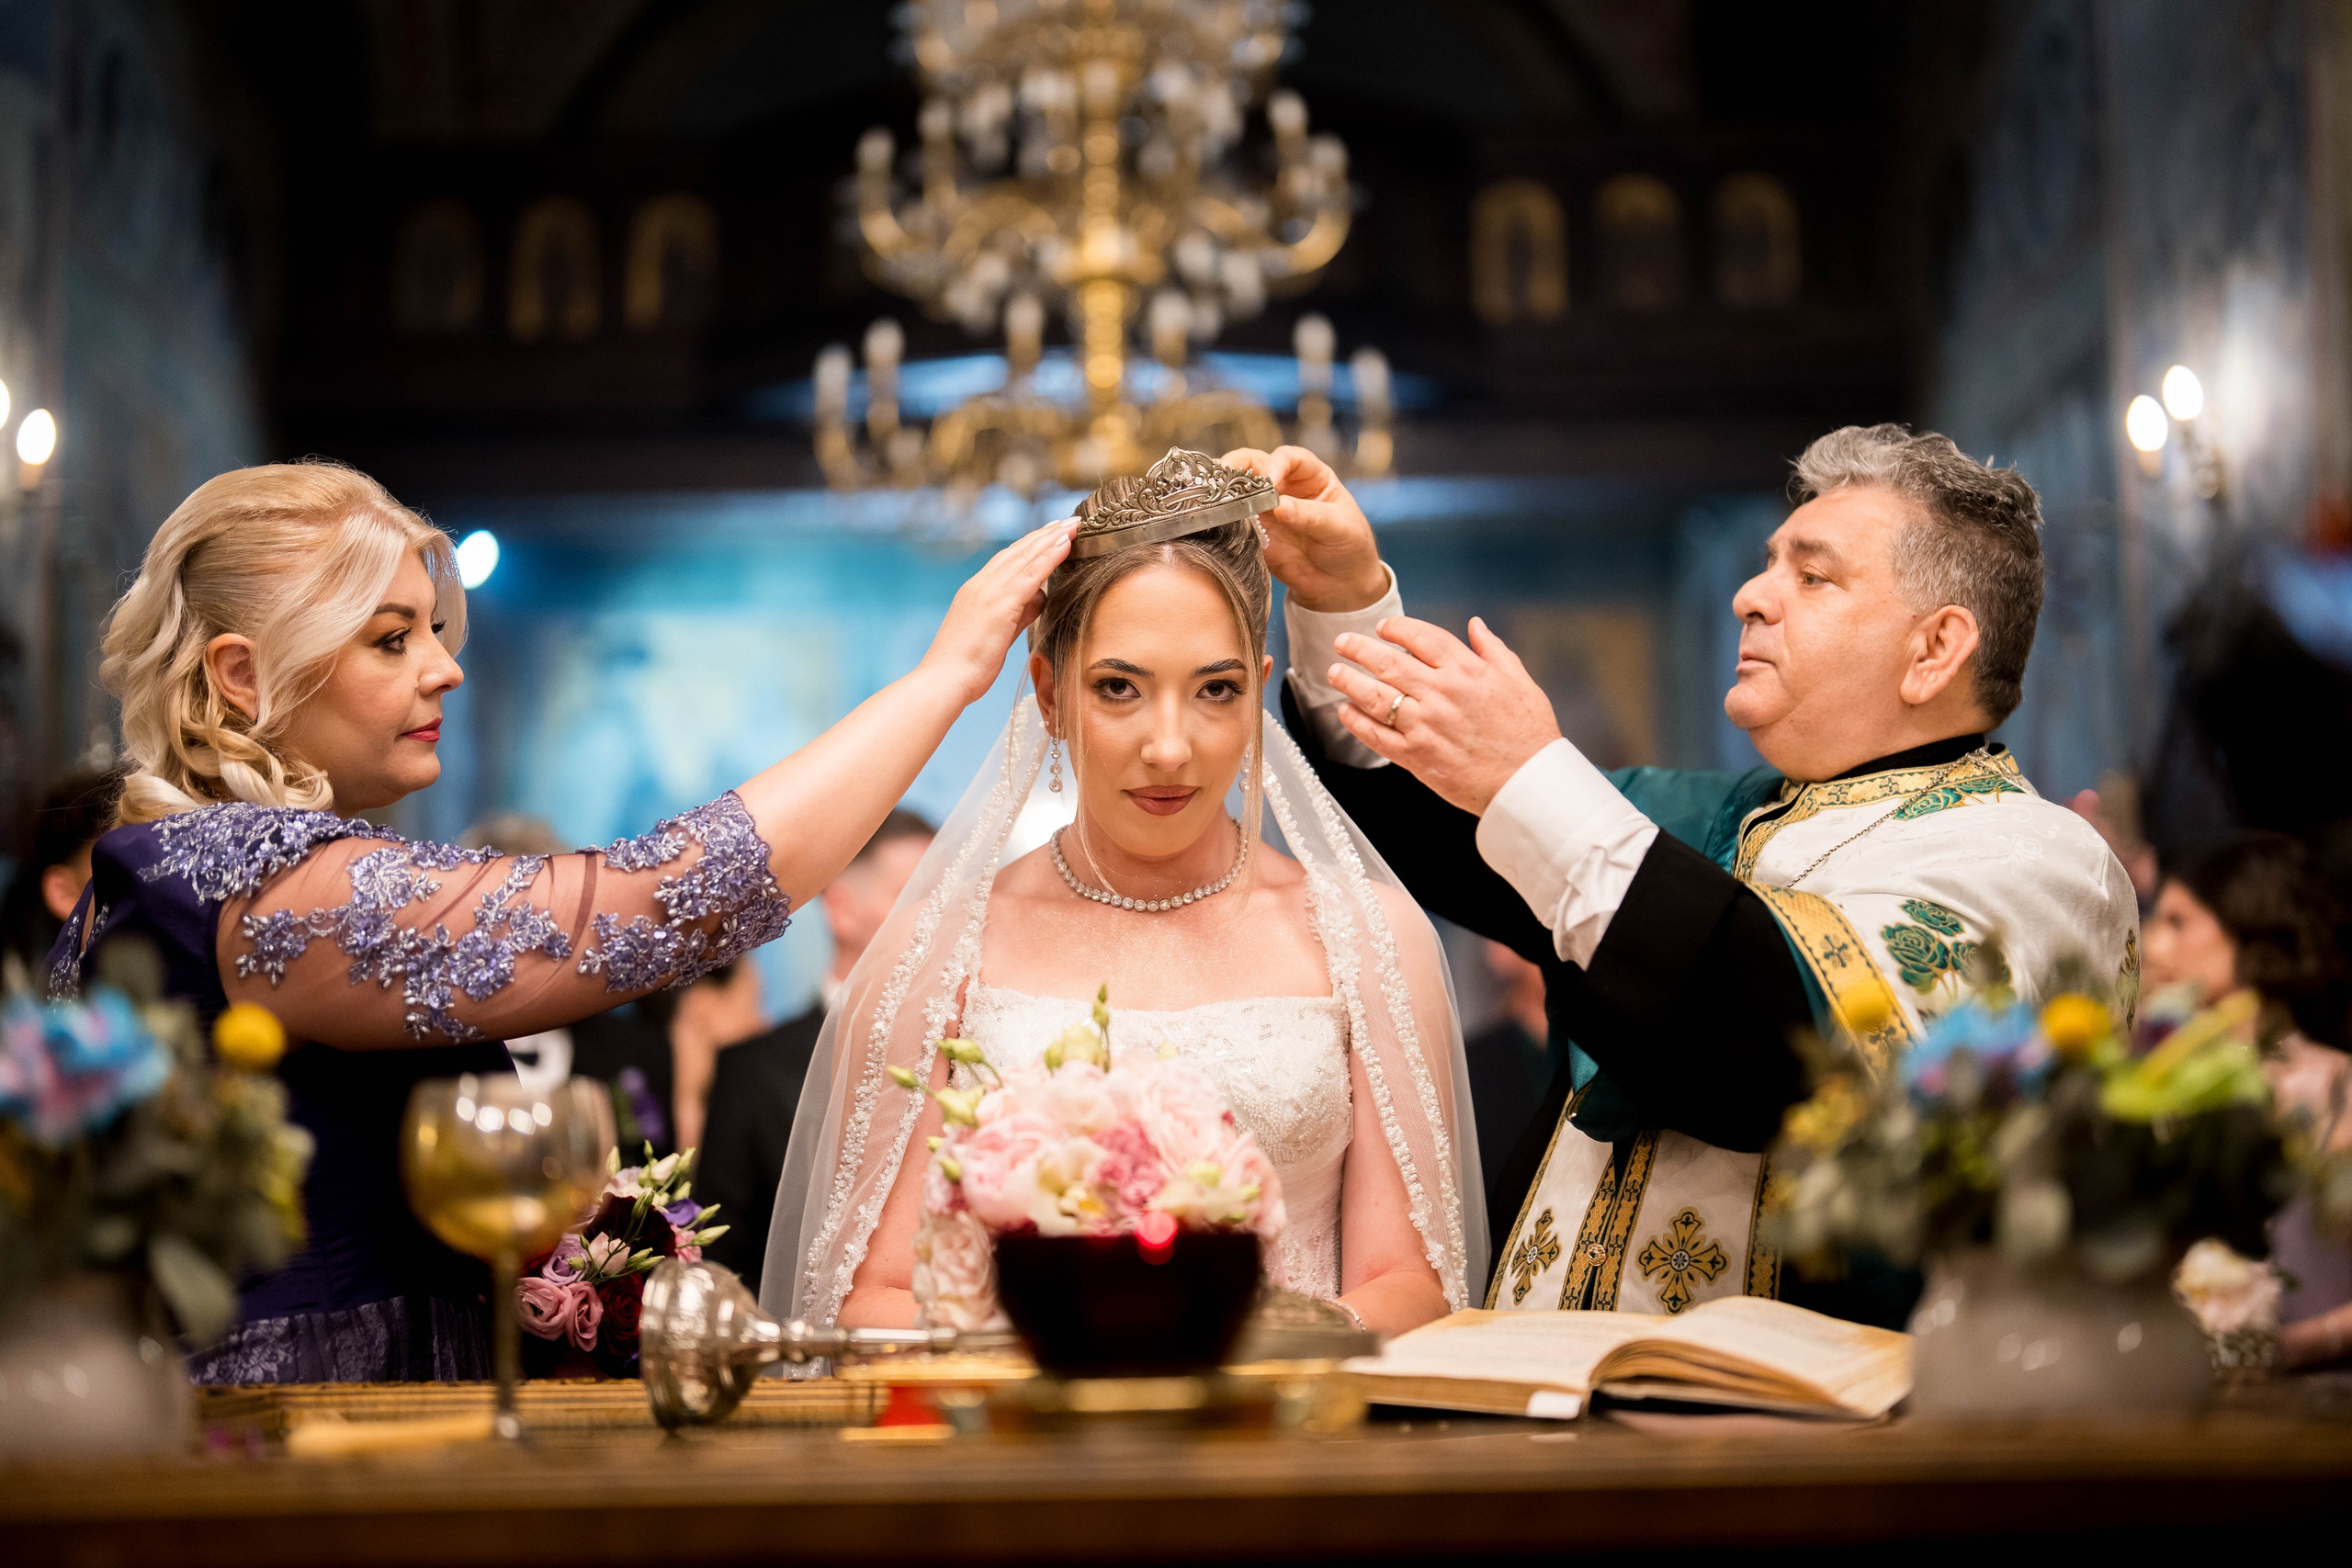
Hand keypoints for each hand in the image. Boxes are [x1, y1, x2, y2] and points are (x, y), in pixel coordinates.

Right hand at [922, 519, 1076, 705]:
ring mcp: (989, 592)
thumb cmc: (966, 665)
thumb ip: (1019, 613)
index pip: (1008, 559)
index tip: (1050, 532)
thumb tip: (1039, 598)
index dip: (1031, 544)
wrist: (944, 680)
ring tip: (1073, 525)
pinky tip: (1065, 543)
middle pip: (1018, 551)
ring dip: (1051, 538)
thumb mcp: (997, 634)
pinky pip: (1031, 574)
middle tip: (1068, 520)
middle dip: (1045, 534)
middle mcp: (981, 585)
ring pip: (1026, 556)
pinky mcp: (999, 604)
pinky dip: (1049, 556)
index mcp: (976, 591)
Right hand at [1220, 444, 1385, 611]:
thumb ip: (1310, 516)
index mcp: (1310, 476)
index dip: (1276, 464)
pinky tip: (1213, 523)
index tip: (1270, 482)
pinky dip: (1221, 521)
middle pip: (1253, 465)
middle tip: (1222, 482)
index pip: (1289, 458)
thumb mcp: (1339, 529)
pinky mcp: (1253, 534)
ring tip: (1211, 501)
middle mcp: (1283, 487)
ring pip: (1236, 491)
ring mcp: (1264, 510)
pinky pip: (1233, 523)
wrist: (1342, 585)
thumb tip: (1279, 507)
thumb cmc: (1350, 547)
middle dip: (1235, 469)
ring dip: (1222, 494)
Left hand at [1326, 616, 1561, 815]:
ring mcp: (1424, 725)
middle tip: (1343, 642)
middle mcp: (1440, 693)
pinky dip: (1355, 722)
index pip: (1421, 637)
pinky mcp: (1415, 756)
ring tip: (1334, 672)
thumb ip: (1493, 650)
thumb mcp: (1520, 681)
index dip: (1396, 628)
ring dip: (1349, 681)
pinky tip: (1344, 711)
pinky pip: (1375, 736)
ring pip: (1375, 696)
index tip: (1383, 627)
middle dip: (1359, 648)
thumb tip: (1476, 625)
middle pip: (1388, 662)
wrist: (1527, 783)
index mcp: (1466, 671)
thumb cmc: (1529, 734)